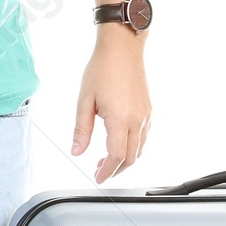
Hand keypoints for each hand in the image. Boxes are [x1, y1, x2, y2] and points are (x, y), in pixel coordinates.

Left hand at [72, 28, 150, 182]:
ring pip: (139, 149)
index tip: (98, 177)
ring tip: (108, 160)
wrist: (122, 49)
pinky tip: (120, 143)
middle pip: (130, 158)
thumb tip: (77, 151)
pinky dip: (133, 147)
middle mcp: (137, 120)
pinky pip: (144, 137)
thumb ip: (82, 129)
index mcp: (120, 119)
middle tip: (100, 171)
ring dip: (125, 160)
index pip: (116, 156)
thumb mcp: (85, 100)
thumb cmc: (103, 69)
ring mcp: (145, 115)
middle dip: (116, 169)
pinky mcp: (148, 110)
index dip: (107, 171)